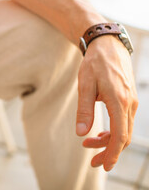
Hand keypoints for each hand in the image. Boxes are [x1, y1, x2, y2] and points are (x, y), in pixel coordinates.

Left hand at [76, 35, 137, 170]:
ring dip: (108, 141)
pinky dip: (113, 131)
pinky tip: (99, 133)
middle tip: (92, 161)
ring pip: (124, 130)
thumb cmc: (94, 64)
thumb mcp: (85, 86)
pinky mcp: (129, 99)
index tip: (104, 166)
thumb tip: (81, 132)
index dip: (111, 153)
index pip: (119, 136)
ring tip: (88, 144)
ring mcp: (132, 101)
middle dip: (108, 152)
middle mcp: (130, 103)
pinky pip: (124, 121)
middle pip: (123, 137)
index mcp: (119, 101)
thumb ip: (84, 110)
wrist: (108, 46)